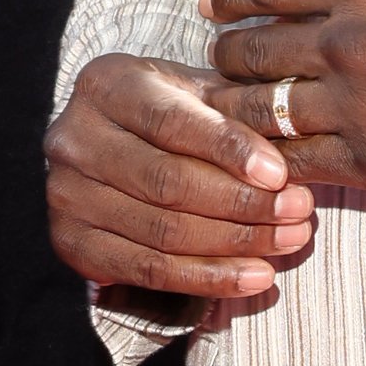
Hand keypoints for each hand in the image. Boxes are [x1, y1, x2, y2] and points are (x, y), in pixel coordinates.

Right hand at [44, 55, 316, 302]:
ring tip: (290, 241)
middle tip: (299, 211)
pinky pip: (150, 271)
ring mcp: (66, 195)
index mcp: (106, 86)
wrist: (109, 143)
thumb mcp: (196, 91)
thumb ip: (236, 112)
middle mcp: (74, 139)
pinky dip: (208, 279)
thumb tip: (291, 153)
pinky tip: (255, 277)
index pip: (171, 122)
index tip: (280, 174)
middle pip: (168, 183)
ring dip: (236, 244)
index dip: (228, 150)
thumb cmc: (168, 111)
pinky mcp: (72, 243)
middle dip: (243, 203)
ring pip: (164, 232)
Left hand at [207, 0, 365, 200]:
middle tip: (218, 56)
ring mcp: (360, 108)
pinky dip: (272, 156)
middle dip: (225, 52)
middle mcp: (351, 44)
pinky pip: (298, 161)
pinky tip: (264, 150)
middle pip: (251, 50)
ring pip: (262, 110)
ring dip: (236, 107)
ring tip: (226, 106)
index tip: (213, 2)